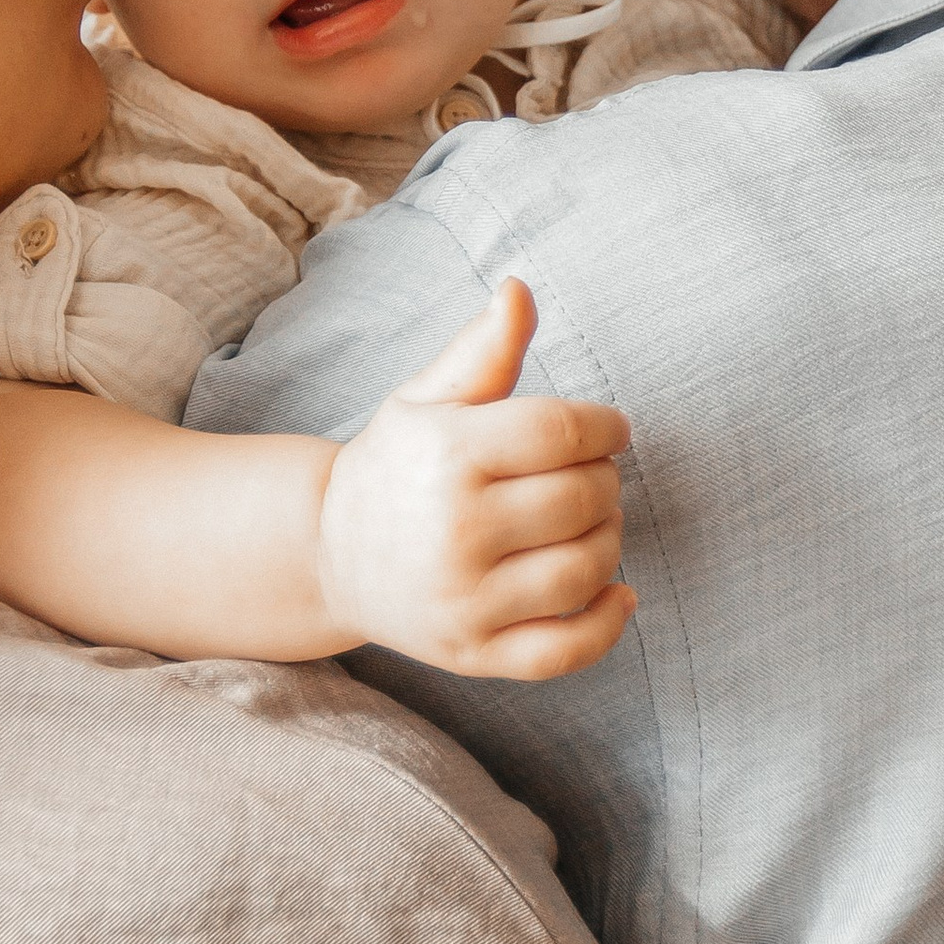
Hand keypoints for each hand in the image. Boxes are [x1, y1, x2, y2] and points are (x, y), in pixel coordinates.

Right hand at [315, 282, 635, 679]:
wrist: (328, 555)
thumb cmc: (394, 467)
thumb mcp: (426, 400)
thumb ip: (482, 350)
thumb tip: (520, 290)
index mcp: (446, 454)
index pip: (565, 431)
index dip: (606, 426)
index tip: (609, 430)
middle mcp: (455, 530)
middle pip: (583, 498)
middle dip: (604, 481)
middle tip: (588, 477)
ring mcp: (464, 599)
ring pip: (586, 569)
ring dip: (609, 540)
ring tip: (591, 525)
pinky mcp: (474, 653)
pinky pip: (567, 649)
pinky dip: (608, 622)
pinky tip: (616, 591)